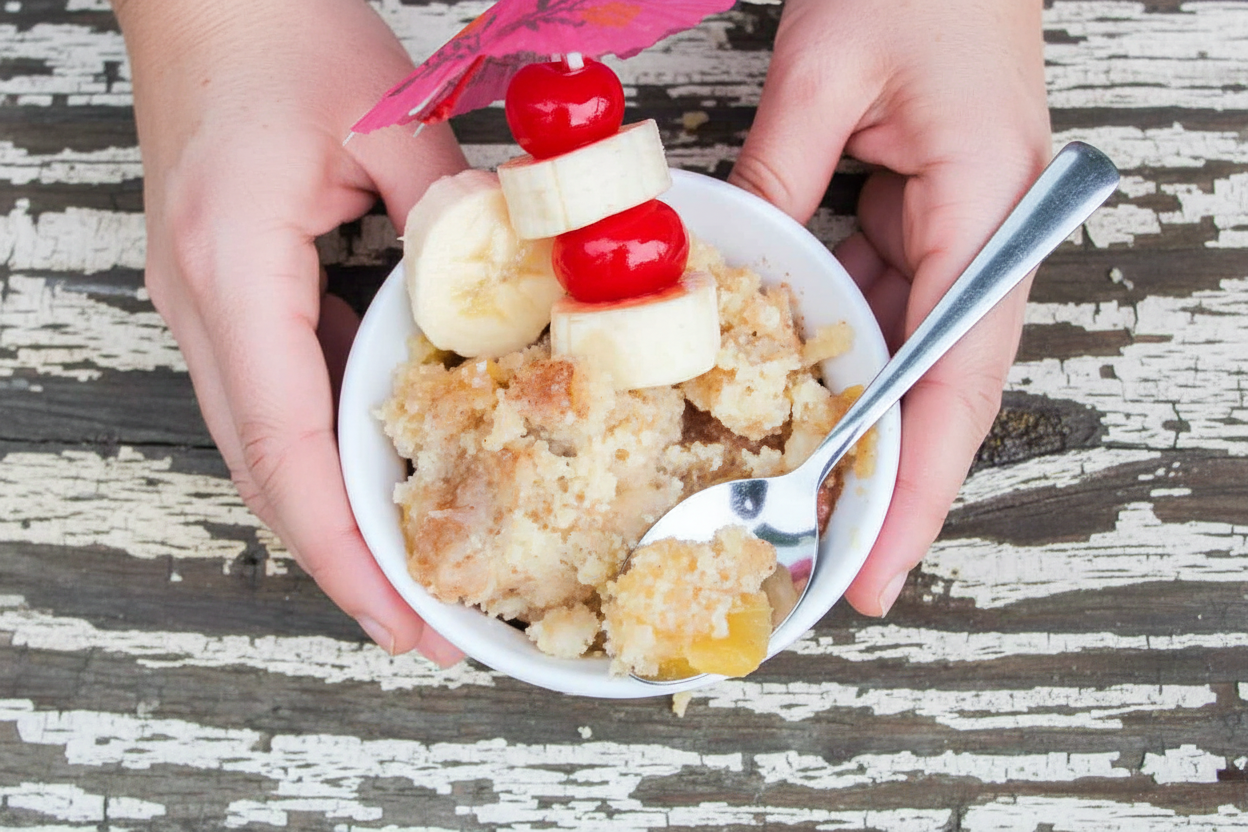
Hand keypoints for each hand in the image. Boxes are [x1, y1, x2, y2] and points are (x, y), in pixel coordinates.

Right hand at [114, 0, 467, 661]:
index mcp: (232, 271)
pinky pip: (276, 396)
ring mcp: (206, 304)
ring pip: (265, 447)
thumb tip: (523, 294)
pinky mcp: (229, 292)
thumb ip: (459, 218)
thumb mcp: (387, 120)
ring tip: (410, 572)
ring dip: (333, 516)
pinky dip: (327, 453)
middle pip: (266, 473)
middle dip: (343, 562)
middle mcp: (203, 305)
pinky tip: (382, 475)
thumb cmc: (274, 31)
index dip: (346, 549)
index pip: (285, 448)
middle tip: (423, 628)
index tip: (403, 620)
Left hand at [730, 0, 1050, 614]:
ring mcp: (954, 243)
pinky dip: (829, 362)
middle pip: (936, 398)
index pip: (957, 381)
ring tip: (787, 502)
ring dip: (849, 432)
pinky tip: (778, 399)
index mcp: (989, 215)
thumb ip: (779, 175)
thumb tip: (724, 274)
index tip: (876, 566)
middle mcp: (983, 246)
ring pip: (904, 367)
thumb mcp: (828, 68)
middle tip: (820, 567)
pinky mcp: (919, 232)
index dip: (918, 487)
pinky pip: (875, 315)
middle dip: (882, 487)